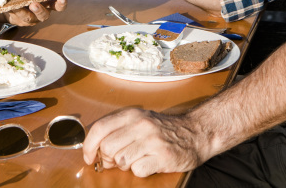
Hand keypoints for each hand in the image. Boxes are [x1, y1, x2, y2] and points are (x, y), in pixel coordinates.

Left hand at [4, 0, 67, 25]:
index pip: (59, 6)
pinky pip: (18, 17)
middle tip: (34, 4)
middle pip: (44, 15)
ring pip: (30, 18)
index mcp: (48, 4)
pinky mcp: (21, 21)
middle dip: (40, 10)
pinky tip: (11, 6)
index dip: (62, 3)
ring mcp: (31, 18)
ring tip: (19, 6)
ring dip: (24, 12)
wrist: (15, 5)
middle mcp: (41, 13)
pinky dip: (15, 11)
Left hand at [82, 108, 208, 176]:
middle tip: (118, 160)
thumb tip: (95, 149)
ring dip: (126, 165)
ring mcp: (152, 140)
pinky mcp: (162, 156)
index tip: (89, 157)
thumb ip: (118, 130)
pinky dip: (140, 171)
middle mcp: (141, 125)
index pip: (100, 128)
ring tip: (137, 159)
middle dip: (109, 159)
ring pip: (121, 160)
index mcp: (132, 114)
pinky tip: (149, 163)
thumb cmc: (164, 130)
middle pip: (107, 148)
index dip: (88, 146)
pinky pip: (137, 170)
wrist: (196, 133)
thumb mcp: (140, 121)